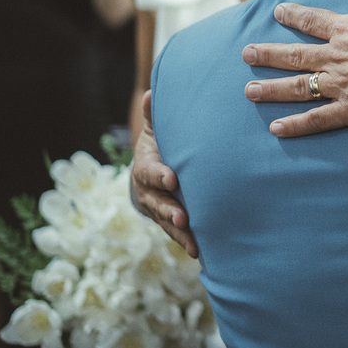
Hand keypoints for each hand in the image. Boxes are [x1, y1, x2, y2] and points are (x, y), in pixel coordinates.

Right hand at [130, 90, 197, 257]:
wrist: (151, 170)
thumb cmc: (160, 144)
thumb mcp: (155, 129)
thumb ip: (155, 115)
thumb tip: (149, 94)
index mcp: (145, 166)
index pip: (150, 171)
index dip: (159, 175)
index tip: (172, 178)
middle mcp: (149, 191)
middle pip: (157, 203)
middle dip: (169, 211)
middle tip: (183, 218)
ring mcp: (158, 209)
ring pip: (167, 224)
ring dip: (180, 234)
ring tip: (194, 245)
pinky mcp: (170, 221)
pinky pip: (178, 234)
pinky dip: (188, 243)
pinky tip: (202, 254)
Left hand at [242, 0, 347, 137]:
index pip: (312, 21)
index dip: (293, 15)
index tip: (278, 12)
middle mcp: (336, 56)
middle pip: (294, 55)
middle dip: (268, 54)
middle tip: (246, 54)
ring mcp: (340, 85)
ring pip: (297, 86)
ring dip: (271, 89)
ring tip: (250, 91)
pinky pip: (316, 119)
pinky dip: (295, 125)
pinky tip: (276, 129)